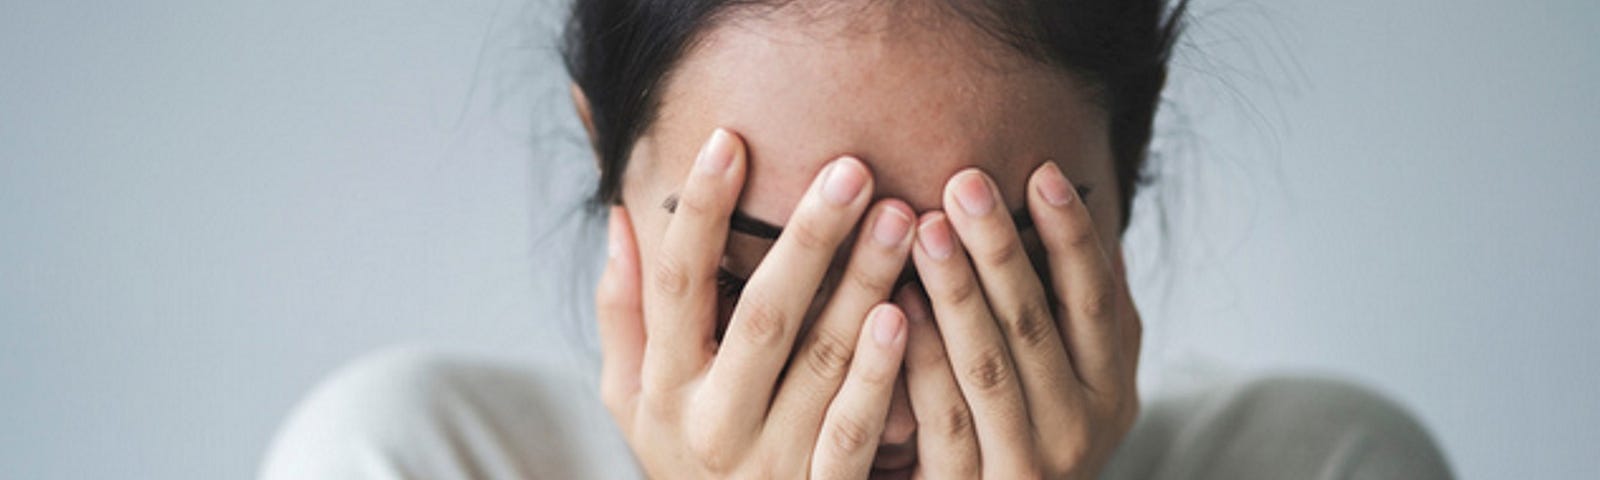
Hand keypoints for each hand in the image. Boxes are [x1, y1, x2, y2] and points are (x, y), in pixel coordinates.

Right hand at [595, 129, 919, 477]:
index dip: (698, 210)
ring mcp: (769, 464)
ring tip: (901, 219)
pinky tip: (907, 315)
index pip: (674, 283)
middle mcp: (710, 424)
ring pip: (819, 363)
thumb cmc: (685, 460)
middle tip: (852, 168)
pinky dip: (879, 373)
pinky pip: (855, 429)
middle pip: (760, 314)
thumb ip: (625, 312)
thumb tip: (624, 219)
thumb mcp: (634, 400)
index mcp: (662, 387)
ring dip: (861, 286)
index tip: (729, 138)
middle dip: (807, 237)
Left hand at [899, 164, 1140, 478]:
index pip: (1094, 299)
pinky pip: (941, 419)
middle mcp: (1079, 430)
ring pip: (988, 368)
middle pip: (1036, 324)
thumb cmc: (1033, 441)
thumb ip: (1087, 323)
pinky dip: (919, 360)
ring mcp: (1026, 466)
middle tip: (966, 180)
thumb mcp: (1078, 387)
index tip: (1041, 171)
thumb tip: (1099, 232)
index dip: (1072, 235)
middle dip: (1000, 248)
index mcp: (1112, 391)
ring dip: (955, 293)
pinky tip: (893, 306)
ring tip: (924, 228)